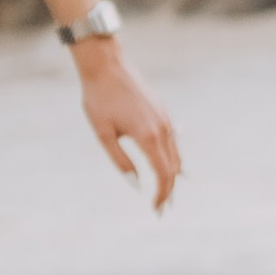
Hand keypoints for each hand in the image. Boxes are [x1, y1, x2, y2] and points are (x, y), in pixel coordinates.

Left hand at [75, 38, 179, 208]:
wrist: (105, 65)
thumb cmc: (99, 99)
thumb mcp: (104, 134)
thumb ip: (120, 161)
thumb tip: (135, 185)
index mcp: (149, 136)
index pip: (163, 174)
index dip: (162, 194)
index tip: (156, 209)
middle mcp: (163, 128)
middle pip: (173, 167)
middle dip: (169, 190)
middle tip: (161, 209)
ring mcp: (165, 118)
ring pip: (176, 154)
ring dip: (173, 175)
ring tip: (167, 193)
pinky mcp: (162, 110)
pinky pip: (173, 140)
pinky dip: (173, 157)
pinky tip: (170, 165)